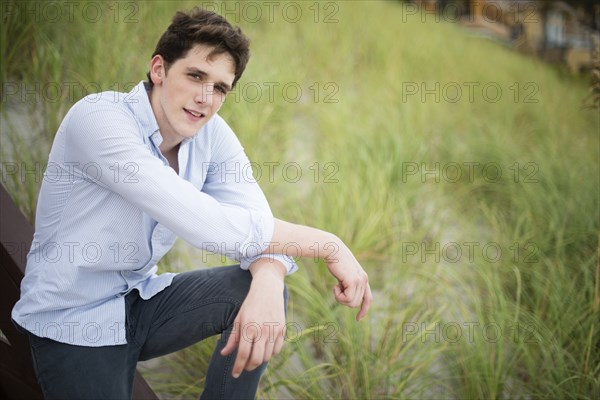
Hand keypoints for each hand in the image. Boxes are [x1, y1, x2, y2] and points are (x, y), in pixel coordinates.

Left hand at [220, 259, 285, 377]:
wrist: (268, 289)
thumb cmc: (250, 305)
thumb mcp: (238, 319)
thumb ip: (232, 338)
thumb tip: (223, 354)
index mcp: (248, 328)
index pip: (242, 354)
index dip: (238, 367)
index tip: (235, 375)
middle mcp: (262, 331)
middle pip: (256, 360)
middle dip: (248, 367)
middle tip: (244, 367)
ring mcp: (274, 331)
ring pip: (267, 356)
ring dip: (259, 361)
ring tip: (253, 357)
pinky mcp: (282, 330)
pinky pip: (277, 350)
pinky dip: (270, 354)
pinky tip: (264, 349)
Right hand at [325, 239, 371, 320]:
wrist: (332, 249)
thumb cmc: (335, 261)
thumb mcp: (343, 274)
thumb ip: (348, 283)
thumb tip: (348, 296)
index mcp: (363, 278)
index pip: (368, 298)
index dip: (364, 310)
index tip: (358, 319)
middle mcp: (364, 280)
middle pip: (355, 304)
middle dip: (343, 300)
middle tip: (337, 288)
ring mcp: (360, 281)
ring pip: (351, 303)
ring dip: (340, 298)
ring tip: (336, 285)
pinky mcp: (353, 281)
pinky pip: (346, 299)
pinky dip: (338, 295)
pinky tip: (335, 285)